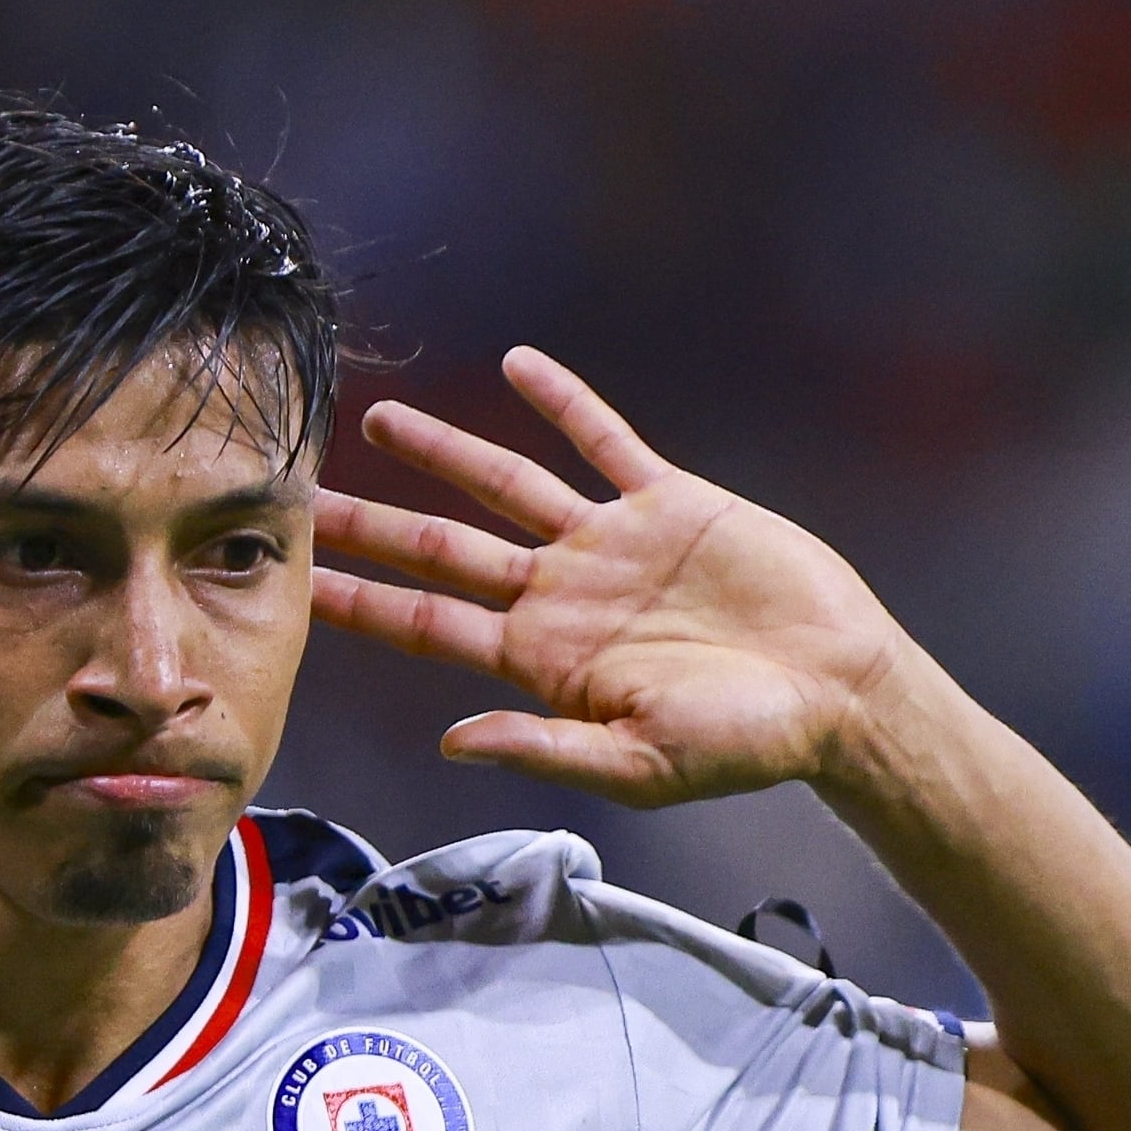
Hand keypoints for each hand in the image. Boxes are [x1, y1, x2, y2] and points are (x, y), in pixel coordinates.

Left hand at [313, 347, 911, 808]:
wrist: (838, 692)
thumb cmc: (743, 746)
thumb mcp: (637, 766)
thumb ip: (543, 747)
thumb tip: (452, 743)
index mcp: (540, 659)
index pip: (426, 623)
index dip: (359, 601)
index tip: (293, 582)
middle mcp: (559, 595)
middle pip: (442, 548)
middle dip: (371, 524)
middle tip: (298, 492)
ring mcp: (608, 544)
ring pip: (506, 484)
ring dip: (444, 451)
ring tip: (379, 418)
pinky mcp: (667, 503)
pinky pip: (604, 440)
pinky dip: (563, 401)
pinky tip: (520, 363)